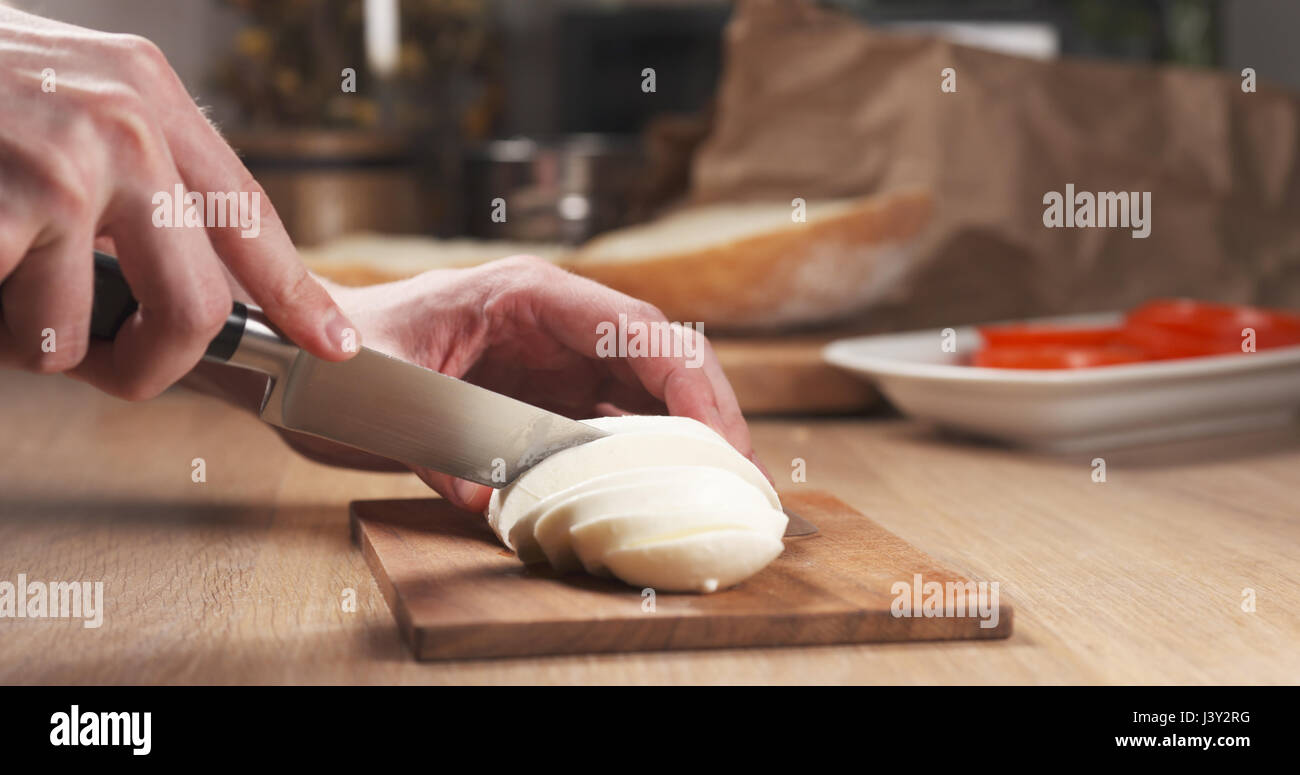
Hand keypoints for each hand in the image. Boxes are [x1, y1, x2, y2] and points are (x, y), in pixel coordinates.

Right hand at [0, 8, 356, 399]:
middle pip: (198, 307)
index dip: (295, 292)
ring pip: (79, 333)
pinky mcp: (7, 207)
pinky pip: (18, 326)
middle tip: (113, 371)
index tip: (330, 344)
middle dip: (153, 365)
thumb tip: (172, 262)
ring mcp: (62, 165)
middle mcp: (124, 125)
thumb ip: (123, 161)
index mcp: (146, 93)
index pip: (248, 214)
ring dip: (31, 340)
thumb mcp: (55, 87)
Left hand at [322, 256, 765, 511]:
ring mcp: (556, 361)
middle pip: (659, 358)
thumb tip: (489, 502)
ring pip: (646, 392)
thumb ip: (439, 441)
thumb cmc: (343, 356)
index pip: (635, 326)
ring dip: (683, 437)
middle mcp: (556, 323)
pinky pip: (610, 424)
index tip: (719, 438)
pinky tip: (658, 492)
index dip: (688, 380)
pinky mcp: (546, 398)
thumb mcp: (385, 392)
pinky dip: (641, 456)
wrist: (307, 359)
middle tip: (740, 478)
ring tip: (716, 492)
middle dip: (707, 413)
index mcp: (528, 295)